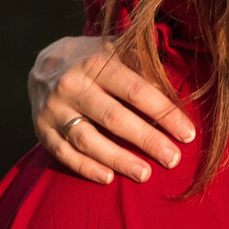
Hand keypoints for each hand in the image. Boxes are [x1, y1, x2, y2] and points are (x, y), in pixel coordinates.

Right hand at [27, 35, 196, 185]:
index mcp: (95, 61)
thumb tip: (176, 94)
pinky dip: (86, 168)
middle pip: (113, 118)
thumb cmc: (93, 59)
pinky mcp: (41, 129)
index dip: (163, 114)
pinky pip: (64, 153)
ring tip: (145, 174)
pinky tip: (108, 178)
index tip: (187, 134)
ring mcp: (53, 109)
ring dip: (118, 160)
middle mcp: (71, 84)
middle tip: (172, 159)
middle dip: (146, 140)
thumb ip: (144, 68)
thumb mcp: (117, 50)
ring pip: (87, 140)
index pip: (136, 91)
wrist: (43, 63)